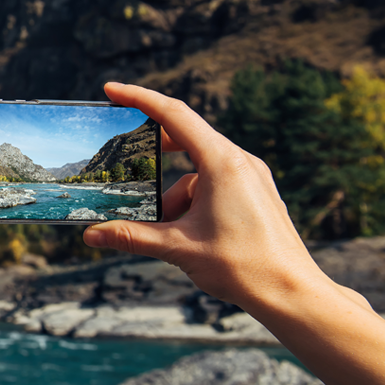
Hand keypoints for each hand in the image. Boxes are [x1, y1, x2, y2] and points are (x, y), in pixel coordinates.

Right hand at [86, 84, 384, 384]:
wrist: (292, 293)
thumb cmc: (242, 267)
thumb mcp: (178, 248)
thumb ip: (131, 237)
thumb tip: (91, 234)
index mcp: (222, 163)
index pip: (174, 115)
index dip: (139, 99)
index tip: (111, 90)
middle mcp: (240, 161)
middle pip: (186, 138)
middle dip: (152, 151)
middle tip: (124, 158)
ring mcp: (251, 177)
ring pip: (198, 171)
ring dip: (173, 193)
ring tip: (165, 229)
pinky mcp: (256, 193)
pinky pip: (214, 184)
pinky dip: (192, 201)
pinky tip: (186, 233)